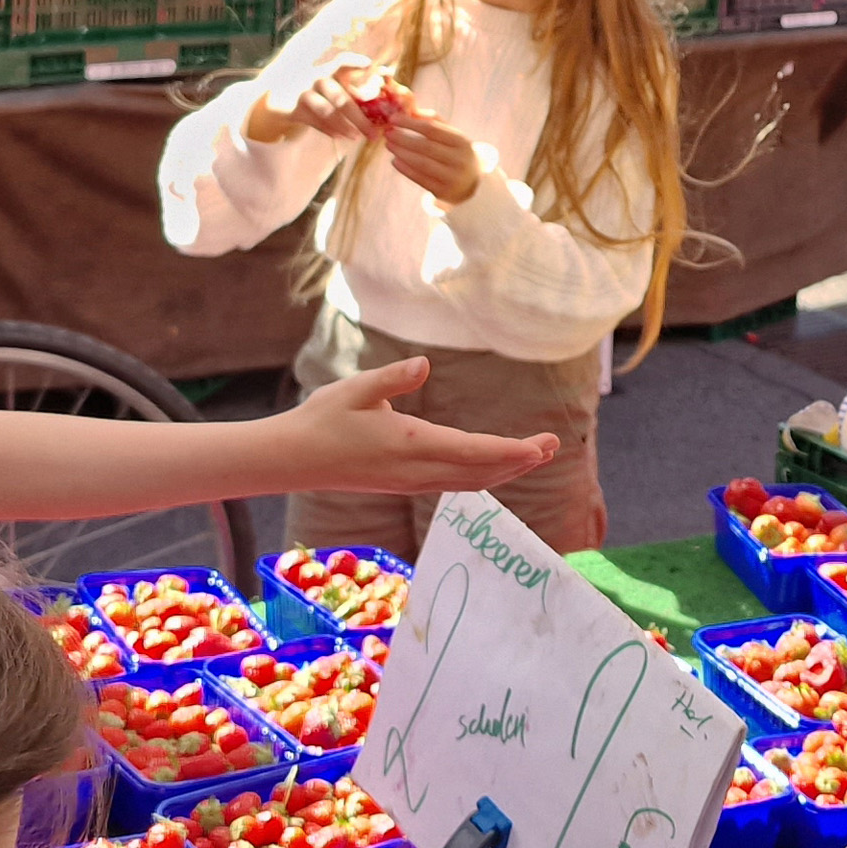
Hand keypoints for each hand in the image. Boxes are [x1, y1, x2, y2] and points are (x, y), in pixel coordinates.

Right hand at [249, 52, 400, 145]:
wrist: (279, 98)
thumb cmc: (315, 92)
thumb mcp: (331, 84)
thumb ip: (353, 87)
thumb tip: (386, 85)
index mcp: (330, 71)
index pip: (343, 62)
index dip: (356, 63)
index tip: (371, 66)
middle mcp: (317, 79)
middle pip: (341, 97)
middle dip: (359, 117)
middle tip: (374, 133)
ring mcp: (304, 93)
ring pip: (326, 111)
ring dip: (343, 125)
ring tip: (355, 137)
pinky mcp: (294, 108)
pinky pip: (314, 121)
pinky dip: (327, 129)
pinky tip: (339, 137)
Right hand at [277, 358, 558, 491]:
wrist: (293, 460)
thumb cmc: (322, 419)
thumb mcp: (355, 389)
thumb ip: (392, 378)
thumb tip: (425, 364)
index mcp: (410, 443)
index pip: (473, 451)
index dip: (510, 451)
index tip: (540, 446)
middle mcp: (417, 469)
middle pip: (481, 471)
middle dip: (520, 461)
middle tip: (553, 444)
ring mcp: (412, 481)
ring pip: (471, 482)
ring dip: (506, 470)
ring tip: (535, 456)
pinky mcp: (406, 483)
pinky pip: (455, 484)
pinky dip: (484, 476)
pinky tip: (496, 468)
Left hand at [378, 109, 483, 205]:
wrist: (472, 185)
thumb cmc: (455, 154)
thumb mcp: (452, 137)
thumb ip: (434, 122)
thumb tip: (411, 110)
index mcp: (461, 141)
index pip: (432, 129)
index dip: (410, 123)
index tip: (393, 118)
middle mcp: (459, 159)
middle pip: (426, 146)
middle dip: (403, 139)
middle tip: (388, 133)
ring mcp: (452, 177)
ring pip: (422, 163)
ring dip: (402, 153)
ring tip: (389, 145)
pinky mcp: (443, 192)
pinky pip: (420, 179)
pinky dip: (405, 169)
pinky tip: (395, 161)